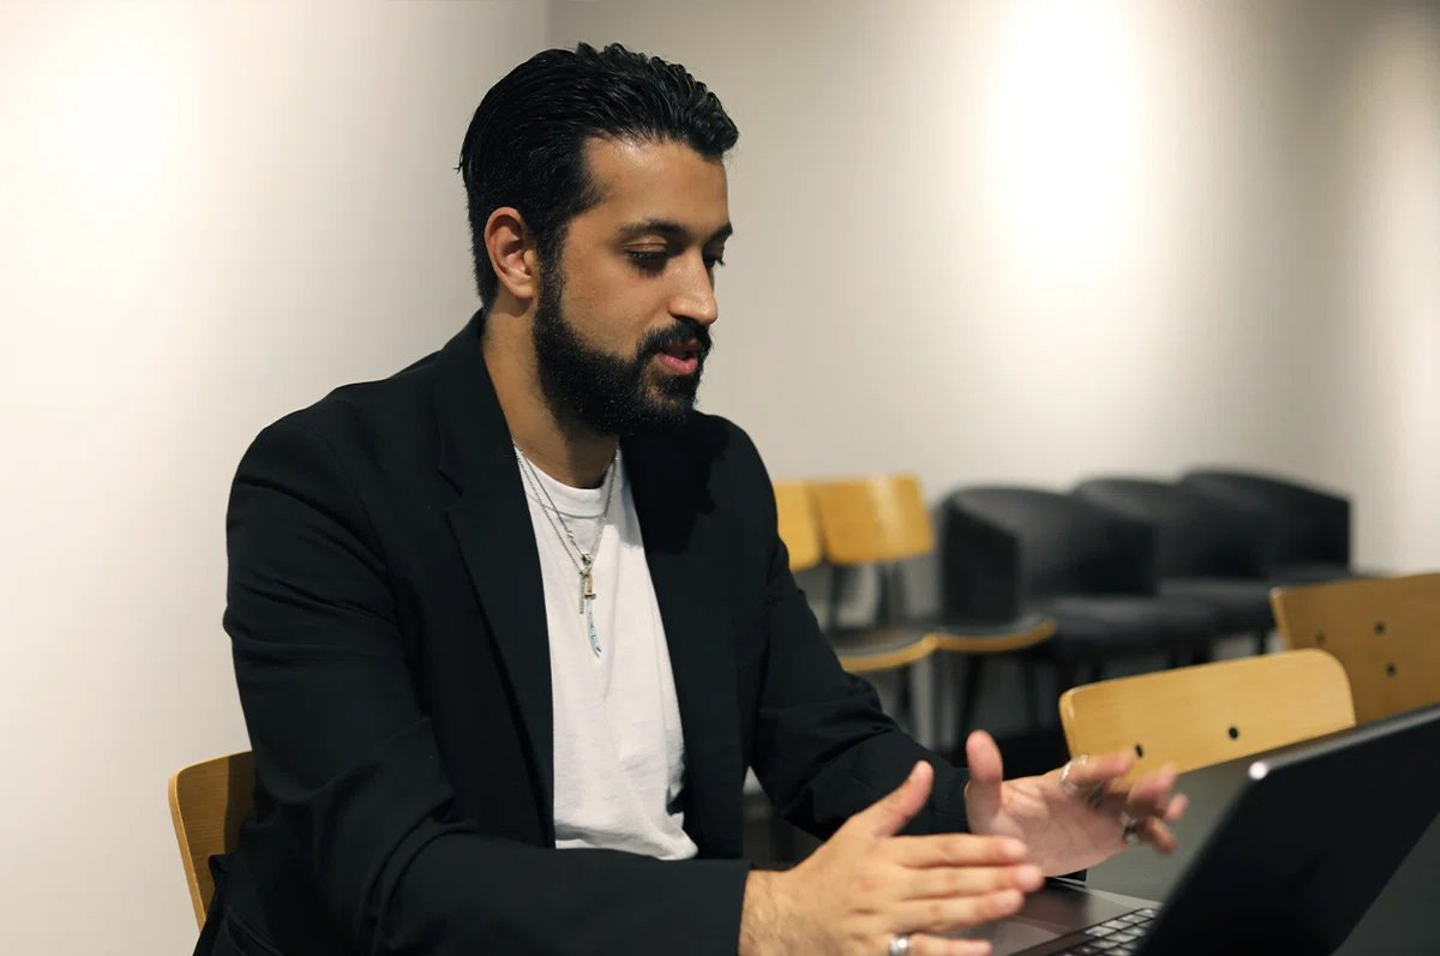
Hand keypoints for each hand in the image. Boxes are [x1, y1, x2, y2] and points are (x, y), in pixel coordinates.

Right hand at [741, 760, 1043, 955]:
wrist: (789, 918)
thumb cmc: (828, 874)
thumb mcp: (857, 829)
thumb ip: (896, 803)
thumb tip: (923, 770)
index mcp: (885, 855)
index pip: (941, 849)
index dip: (980, 849)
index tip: (1014, 847)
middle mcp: (886, 888)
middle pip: (947, 882)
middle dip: (992, 877)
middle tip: (1030, 874)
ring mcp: (883, 924)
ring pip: (939, 916)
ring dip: (979, 909)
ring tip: (1013, 900)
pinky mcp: (879, 953)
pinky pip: (919, 953)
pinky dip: (950, 951)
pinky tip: (979, 947)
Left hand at [963, 730, 1187, 875]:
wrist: (1003, 854)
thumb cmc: (993, 819)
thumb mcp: (982, 799)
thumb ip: (986, 774)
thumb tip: (977, 740)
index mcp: (1058, 783)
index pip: (1084, 772)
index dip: (1104, 766)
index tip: (1124, 760)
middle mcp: (1085, 796)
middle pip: (1118, 787)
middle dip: (1141, 782)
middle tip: (1165, 778)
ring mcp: (1099, 816)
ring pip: (1133, 807)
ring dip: (1155, 805)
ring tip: (1176, 807)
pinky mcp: (1109, 838)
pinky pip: (1136, 835)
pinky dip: (1154, 837)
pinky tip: (1167, 842)